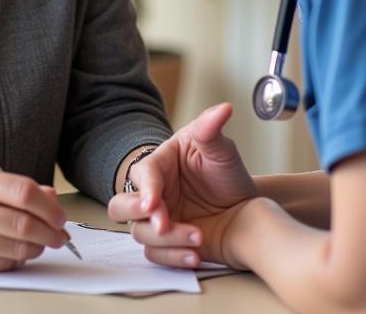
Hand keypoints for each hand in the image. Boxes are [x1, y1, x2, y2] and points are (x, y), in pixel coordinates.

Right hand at [0, 164, 69, 271]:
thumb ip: (17, 188)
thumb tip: (51, 200)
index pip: (24, 193)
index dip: (49, 207)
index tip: (61, 216)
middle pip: (23, 224)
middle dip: (50, 233)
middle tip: (60, 235)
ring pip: (16, 248)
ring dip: (38, 248)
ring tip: (43, 243)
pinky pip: (2, 263)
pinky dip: (19, 259)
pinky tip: (21, 251)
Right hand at [107, 103, 256, 266]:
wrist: (245, 212)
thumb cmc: (227, 176)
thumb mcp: (221, 150)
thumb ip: (213, 130)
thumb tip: (223, 108)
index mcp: (160, 165)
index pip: (142, 175)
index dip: (144, 190)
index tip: (153, 204)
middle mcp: (153, 193)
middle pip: (120, 206)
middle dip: (135, 215)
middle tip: (163, 224)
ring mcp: (157, 220)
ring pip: (139, 234)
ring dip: (166, 240)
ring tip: (198, 237)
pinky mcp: (165, 244)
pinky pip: (156, 256)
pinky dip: (172, 258)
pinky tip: (194, 256)